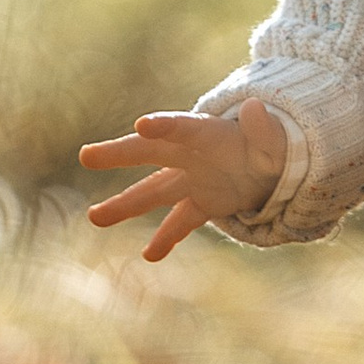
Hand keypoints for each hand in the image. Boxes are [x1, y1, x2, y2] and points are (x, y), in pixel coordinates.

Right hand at [80, 97, 287, 259]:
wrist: (274, 164)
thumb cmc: (272, 144)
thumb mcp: (277, 137)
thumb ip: (265, 129)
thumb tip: (257, 108)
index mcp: (208, 132)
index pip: (181, 126)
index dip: (163, 125)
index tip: (141, 126)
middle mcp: (191, 154)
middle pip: (150, 153)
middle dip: (120, 154)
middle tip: (87, 156)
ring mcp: (192, 180)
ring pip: (153, 192)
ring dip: (125, 205)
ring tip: (95, 218)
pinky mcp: (201, 203)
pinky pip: (180, 222)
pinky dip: (166, 238)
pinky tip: (149, 255)